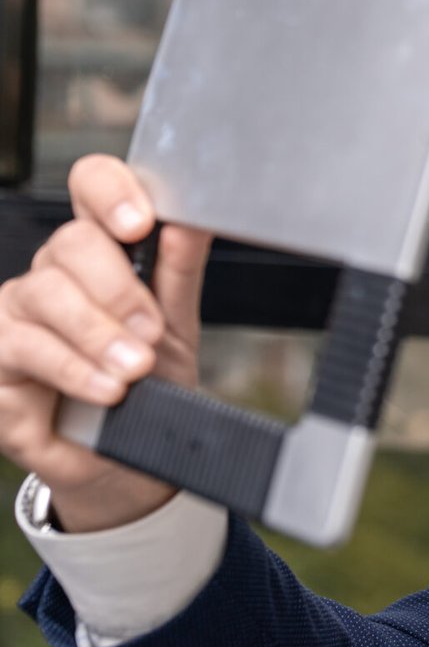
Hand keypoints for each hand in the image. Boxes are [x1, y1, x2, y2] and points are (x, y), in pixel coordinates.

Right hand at [0, 154, 212, 531]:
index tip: (140, 223)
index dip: (109, 191)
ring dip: (98, 335)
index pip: (89, 188)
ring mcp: (13, 316)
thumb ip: (179, 270)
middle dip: (117, 288)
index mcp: (97, 252)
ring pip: (44, 294)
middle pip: (69, 243)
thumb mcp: (177, 324)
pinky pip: (25, 350)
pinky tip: (104, 390)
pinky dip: (73, 370)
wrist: (127, 459)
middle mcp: (49, 275)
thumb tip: (193, 219)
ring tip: (135, 369)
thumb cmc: (148, 384)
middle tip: (150, 332)